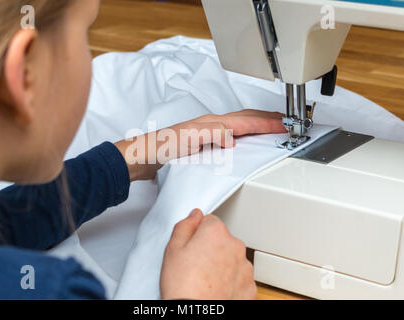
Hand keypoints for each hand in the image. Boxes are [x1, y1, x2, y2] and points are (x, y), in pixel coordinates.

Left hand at [115, 109, 285, 180]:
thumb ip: (213, 134)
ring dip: (259, 125)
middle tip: (285, 122)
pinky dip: (246, 135)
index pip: (247, 121)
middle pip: (247, 118)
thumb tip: (233, 138)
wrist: (145, 156)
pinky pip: (232, 135)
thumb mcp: (190, 137)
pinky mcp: (205, 143)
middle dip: (268, 119)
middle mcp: (213, 125)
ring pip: (241, 125)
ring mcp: (209, 133)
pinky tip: (246, 142)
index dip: (268, 122)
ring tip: (272, 127)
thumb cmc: (163, 146)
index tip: (285, 124)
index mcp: (213, 122)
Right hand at [160, 209, 256, 299]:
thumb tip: (194, 215)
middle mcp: (235, 246)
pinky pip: (239, 277)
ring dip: (222, 264)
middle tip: (194, 264)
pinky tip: (216, 289)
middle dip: (210, 248)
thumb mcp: (172, 249)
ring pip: (232, 258)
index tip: (190, 246)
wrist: (197, 314)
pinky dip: (231, 281)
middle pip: (222, 239)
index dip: (197, 234)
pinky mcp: (250, 286)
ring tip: (204, 279)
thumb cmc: (183, 285)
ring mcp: (245, 267)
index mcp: (216, 232)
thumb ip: (185, 226)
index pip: (209, 221)